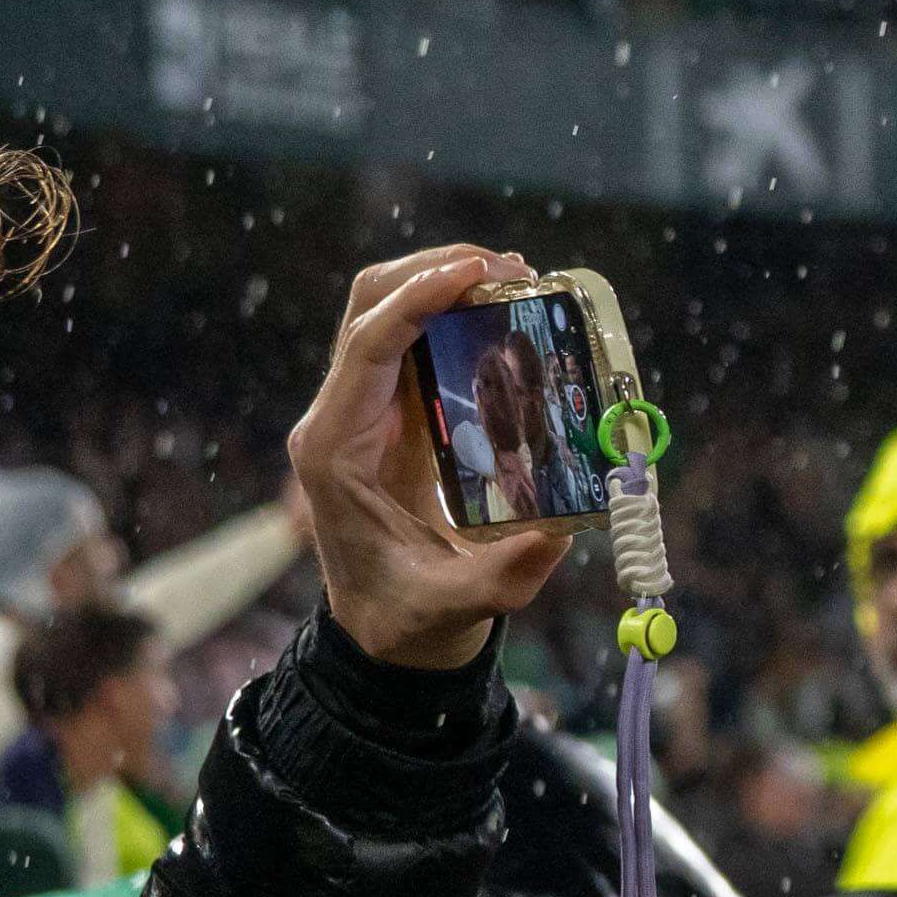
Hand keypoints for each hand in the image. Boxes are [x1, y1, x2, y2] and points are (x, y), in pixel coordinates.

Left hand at [290, 248, 575, 668]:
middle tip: (515, 269)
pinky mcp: (392, 409)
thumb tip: (561, 532)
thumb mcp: (456, 605)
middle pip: (370, 304)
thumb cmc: (411, 616)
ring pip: (387, 307)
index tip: (478, 271)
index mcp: (335, 449)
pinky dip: (457, 308)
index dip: (418, 298)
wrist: (386, 627)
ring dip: (446, 278)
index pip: (366, 346)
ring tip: (520, 278)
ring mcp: (363, 408)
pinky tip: (510, 310)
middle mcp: (340, 416)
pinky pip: (415, 334)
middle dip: (435, 269)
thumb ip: (505, 575)